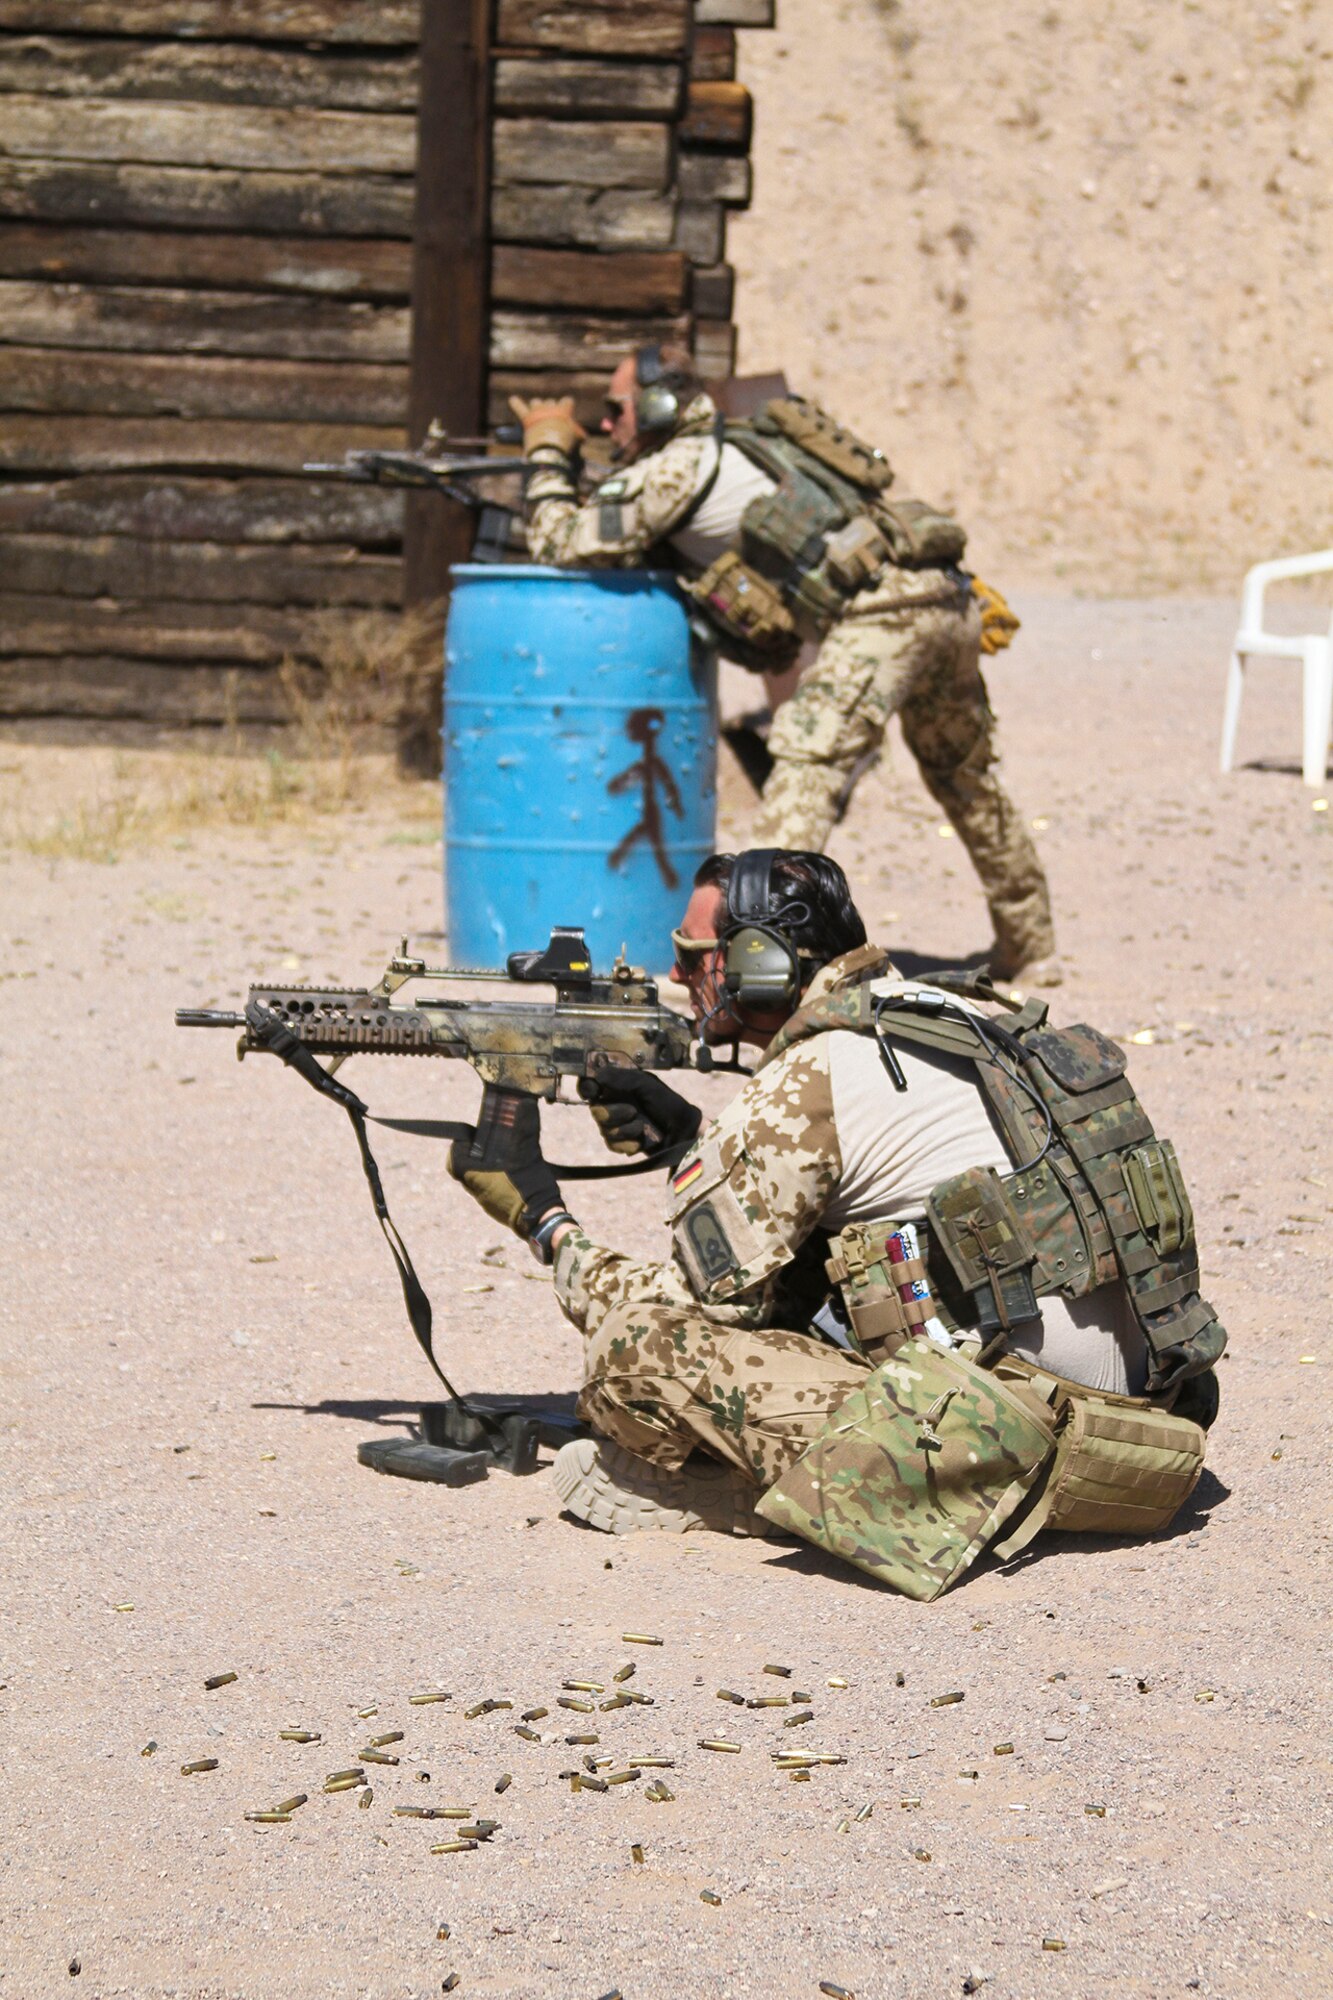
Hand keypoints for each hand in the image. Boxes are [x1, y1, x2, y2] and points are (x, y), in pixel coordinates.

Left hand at [447, 1092, 562, 1239]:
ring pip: (476, 1180)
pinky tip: (512, 1175)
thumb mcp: (529, 1153)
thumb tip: (526, 1102)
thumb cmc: (529, 1187)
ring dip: (485, 1168)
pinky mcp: (496, 1209)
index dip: (459, 1146)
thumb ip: (525, 1128)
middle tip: (489, 1145)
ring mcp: (486, 1202)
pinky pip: (489, 1191)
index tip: (472, 1137)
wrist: (541, 1221)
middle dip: (473, 1156)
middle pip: (463, 1169)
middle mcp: (476, 1189)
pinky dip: (495, 1181)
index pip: (454, 1159)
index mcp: (476, 1175)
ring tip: (504, 1158)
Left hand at [509, 393, 586, 456]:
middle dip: (551, 409)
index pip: (567, 400)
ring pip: (536, 402)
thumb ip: (578, 433)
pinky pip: (519, 407)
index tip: (566, 413)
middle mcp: (550, 407)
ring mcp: (537, 411)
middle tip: (551, 421)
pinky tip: (512, 400)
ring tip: (537, 414)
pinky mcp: (526, 418)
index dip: (566, 406)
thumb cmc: (566, 445)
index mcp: (564, 409)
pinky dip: (515, 403)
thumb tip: (582, 437)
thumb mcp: (577, 439)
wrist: (550, 450)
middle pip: (550, 402)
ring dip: (537, 407)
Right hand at [578, 1070, 702, 1158]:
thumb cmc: (668, 1104)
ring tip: (642, 1126)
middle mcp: (613, 1103)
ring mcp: (615, 1124)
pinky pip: (612, 1144)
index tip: (594, 1090)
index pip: (590, 1084)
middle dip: (613, 1113)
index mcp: (618, 1086)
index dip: (587, 1087)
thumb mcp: (648, 1085)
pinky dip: (627, 1143)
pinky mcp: (620, 1142)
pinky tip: (640, 1140)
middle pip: (594, 1110)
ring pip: (603, 1129)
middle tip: (632, 1112)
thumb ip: (623, 1078)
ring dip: (624, 1129)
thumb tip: (598, 1075)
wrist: (682, 1132)